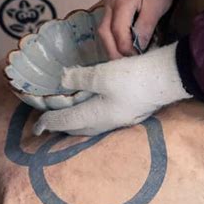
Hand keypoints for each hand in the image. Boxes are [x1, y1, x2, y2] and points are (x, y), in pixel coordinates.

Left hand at [34, 43, 188, 136]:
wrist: (167, 78)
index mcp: (96, 115)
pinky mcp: (130, 113)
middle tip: (50, 122)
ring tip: (70, 116)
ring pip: (92, 125)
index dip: (50, 122)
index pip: (66, 122)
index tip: (37, 126)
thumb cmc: (133, 77)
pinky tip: (95, 107)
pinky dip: (92, 116)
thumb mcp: (102, 74)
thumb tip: (62, 80)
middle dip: (63, 127)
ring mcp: (121, 120)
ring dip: (78, 123)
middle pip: (79, 129)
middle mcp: (107, 123)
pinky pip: (103, 120)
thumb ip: (79, 78)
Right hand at [98, 0, 176, 58]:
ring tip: (125, 60)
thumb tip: (137, 48)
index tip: (138, 58)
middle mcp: (110, 2)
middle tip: (126, 66)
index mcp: (122, 0)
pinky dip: (113, 41)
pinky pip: (107, 28)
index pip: (118, 30)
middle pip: (104, 32)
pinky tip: (122, 49)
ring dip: (112, 48)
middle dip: (114, 52)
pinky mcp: (110, 9)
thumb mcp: (157, 7)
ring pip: (103, 31)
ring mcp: (107, 5)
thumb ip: (145, 27)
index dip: (126, 48)